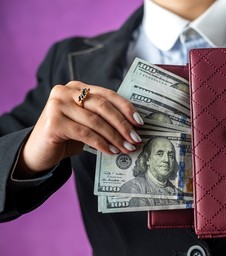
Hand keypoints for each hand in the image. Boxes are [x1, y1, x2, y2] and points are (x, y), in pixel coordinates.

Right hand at [17, 81, 143, 175]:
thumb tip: (134, 127)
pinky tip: (111, 152)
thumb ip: (103, 117)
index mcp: (77, 87)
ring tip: (126, 148)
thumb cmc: (67, 137)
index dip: (126, 108)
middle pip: (103, 106)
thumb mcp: (87, 122)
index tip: (140, 123)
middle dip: (123, 124)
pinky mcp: (53, 122)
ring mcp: (57, 105)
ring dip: (115, 137)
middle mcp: (65, 91)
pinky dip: (101, 144)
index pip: (108, 94)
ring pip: (95, 121)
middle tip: (136, 139)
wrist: (38, 152)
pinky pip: (85, 133)